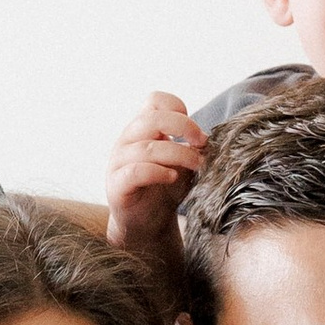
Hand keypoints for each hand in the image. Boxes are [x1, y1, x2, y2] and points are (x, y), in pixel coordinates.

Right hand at [104, 94, 208, 257]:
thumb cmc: (165, 189)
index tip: (194, 130)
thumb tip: (208, 138)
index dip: (177, 108)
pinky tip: (173, 178)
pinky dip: (158, 172)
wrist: (147, 224)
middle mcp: (127, 141)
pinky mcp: (116, 185)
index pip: (154, 100)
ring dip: (179, 154)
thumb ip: (192, 146)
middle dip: (183, 127)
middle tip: (202, 143)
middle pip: (151, 118)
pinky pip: (135, 172)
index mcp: (142, 129)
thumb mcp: (183, 162)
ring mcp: (118, 162)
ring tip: (197, 165)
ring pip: (147, 147)